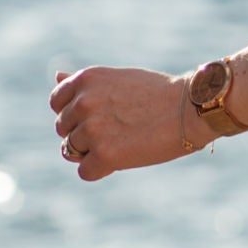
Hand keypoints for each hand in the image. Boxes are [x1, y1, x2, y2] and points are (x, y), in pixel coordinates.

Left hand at [49, 65, 209, 180]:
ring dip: (92, 152)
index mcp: (86, 79)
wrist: (190, 109)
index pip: (57, 103)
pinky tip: (122, 158)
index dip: (75, 114)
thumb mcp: (118, 79)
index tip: (98, 116)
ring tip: (122, 142)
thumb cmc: (158, 93)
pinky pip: (84, 172)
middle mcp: (84, 102)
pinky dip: (100, 170)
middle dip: (83, 135)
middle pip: (63, 130)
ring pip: (71, 151)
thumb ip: (85, 84)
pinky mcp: (105, 154)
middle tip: (116, 131)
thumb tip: (57, 76)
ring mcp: (93, 129)